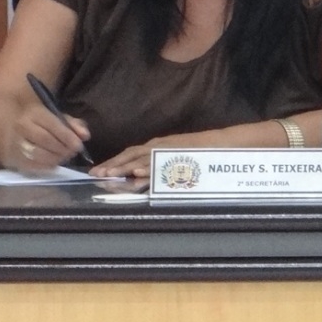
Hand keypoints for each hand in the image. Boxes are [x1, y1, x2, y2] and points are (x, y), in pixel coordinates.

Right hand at [5, 104, 90, 173]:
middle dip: (61, 149)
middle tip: (72, 153)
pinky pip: (30, 165)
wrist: (14, 124)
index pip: (52, 125)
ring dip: (54, 158)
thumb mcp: (58, 116)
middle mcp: (22, 126)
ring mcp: (15, 142)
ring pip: (36, 154)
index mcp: (34, 113)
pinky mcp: (13, 156)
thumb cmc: (41, 121)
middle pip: (44, 140)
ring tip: (63, 157)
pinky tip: (53, 163)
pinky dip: (45, 166)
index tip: (78, 146)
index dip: (67, 137)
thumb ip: (74, 124)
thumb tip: (85, 136)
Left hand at [89, 132, 204, 181]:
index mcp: (155, 146)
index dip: (112, 162)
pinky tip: (138, 174)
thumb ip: (157, 165)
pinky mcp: (180, 156)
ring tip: (109, 175)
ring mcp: (169, 150)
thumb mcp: (173, 156)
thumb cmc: (199, 153)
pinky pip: (163, 164)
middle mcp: (158, 146)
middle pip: (131, 155)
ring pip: (143, 159)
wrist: (224, 143)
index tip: (97, 171)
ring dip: (125, 167)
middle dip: (112, 165)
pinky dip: (150, 168)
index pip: (129, 153)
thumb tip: (140, 178)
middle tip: (96, 175)